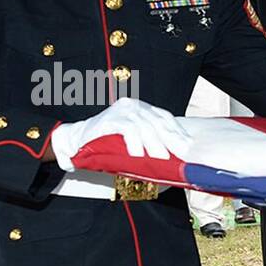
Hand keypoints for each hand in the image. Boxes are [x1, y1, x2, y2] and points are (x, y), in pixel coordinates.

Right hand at [49, 97, 191, 171]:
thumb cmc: (109, 142)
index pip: (164, 117)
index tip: (188, 146)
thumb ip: (150, 139)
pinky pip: (128, 131)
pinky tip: (139, 156)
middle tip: (181, 156)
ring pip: (145, 127)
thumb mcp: (133, 138)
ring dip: (155, 145)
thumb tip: (174, 154)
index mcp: (141, 107)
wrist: (77, 140)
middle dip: (171, 140)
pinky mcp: (110, 119)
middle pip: (158, 122)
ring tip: (162, 160)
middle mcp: (133, 106)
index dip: (178, 131)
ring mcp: (121, 111)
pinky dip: (135, 145)